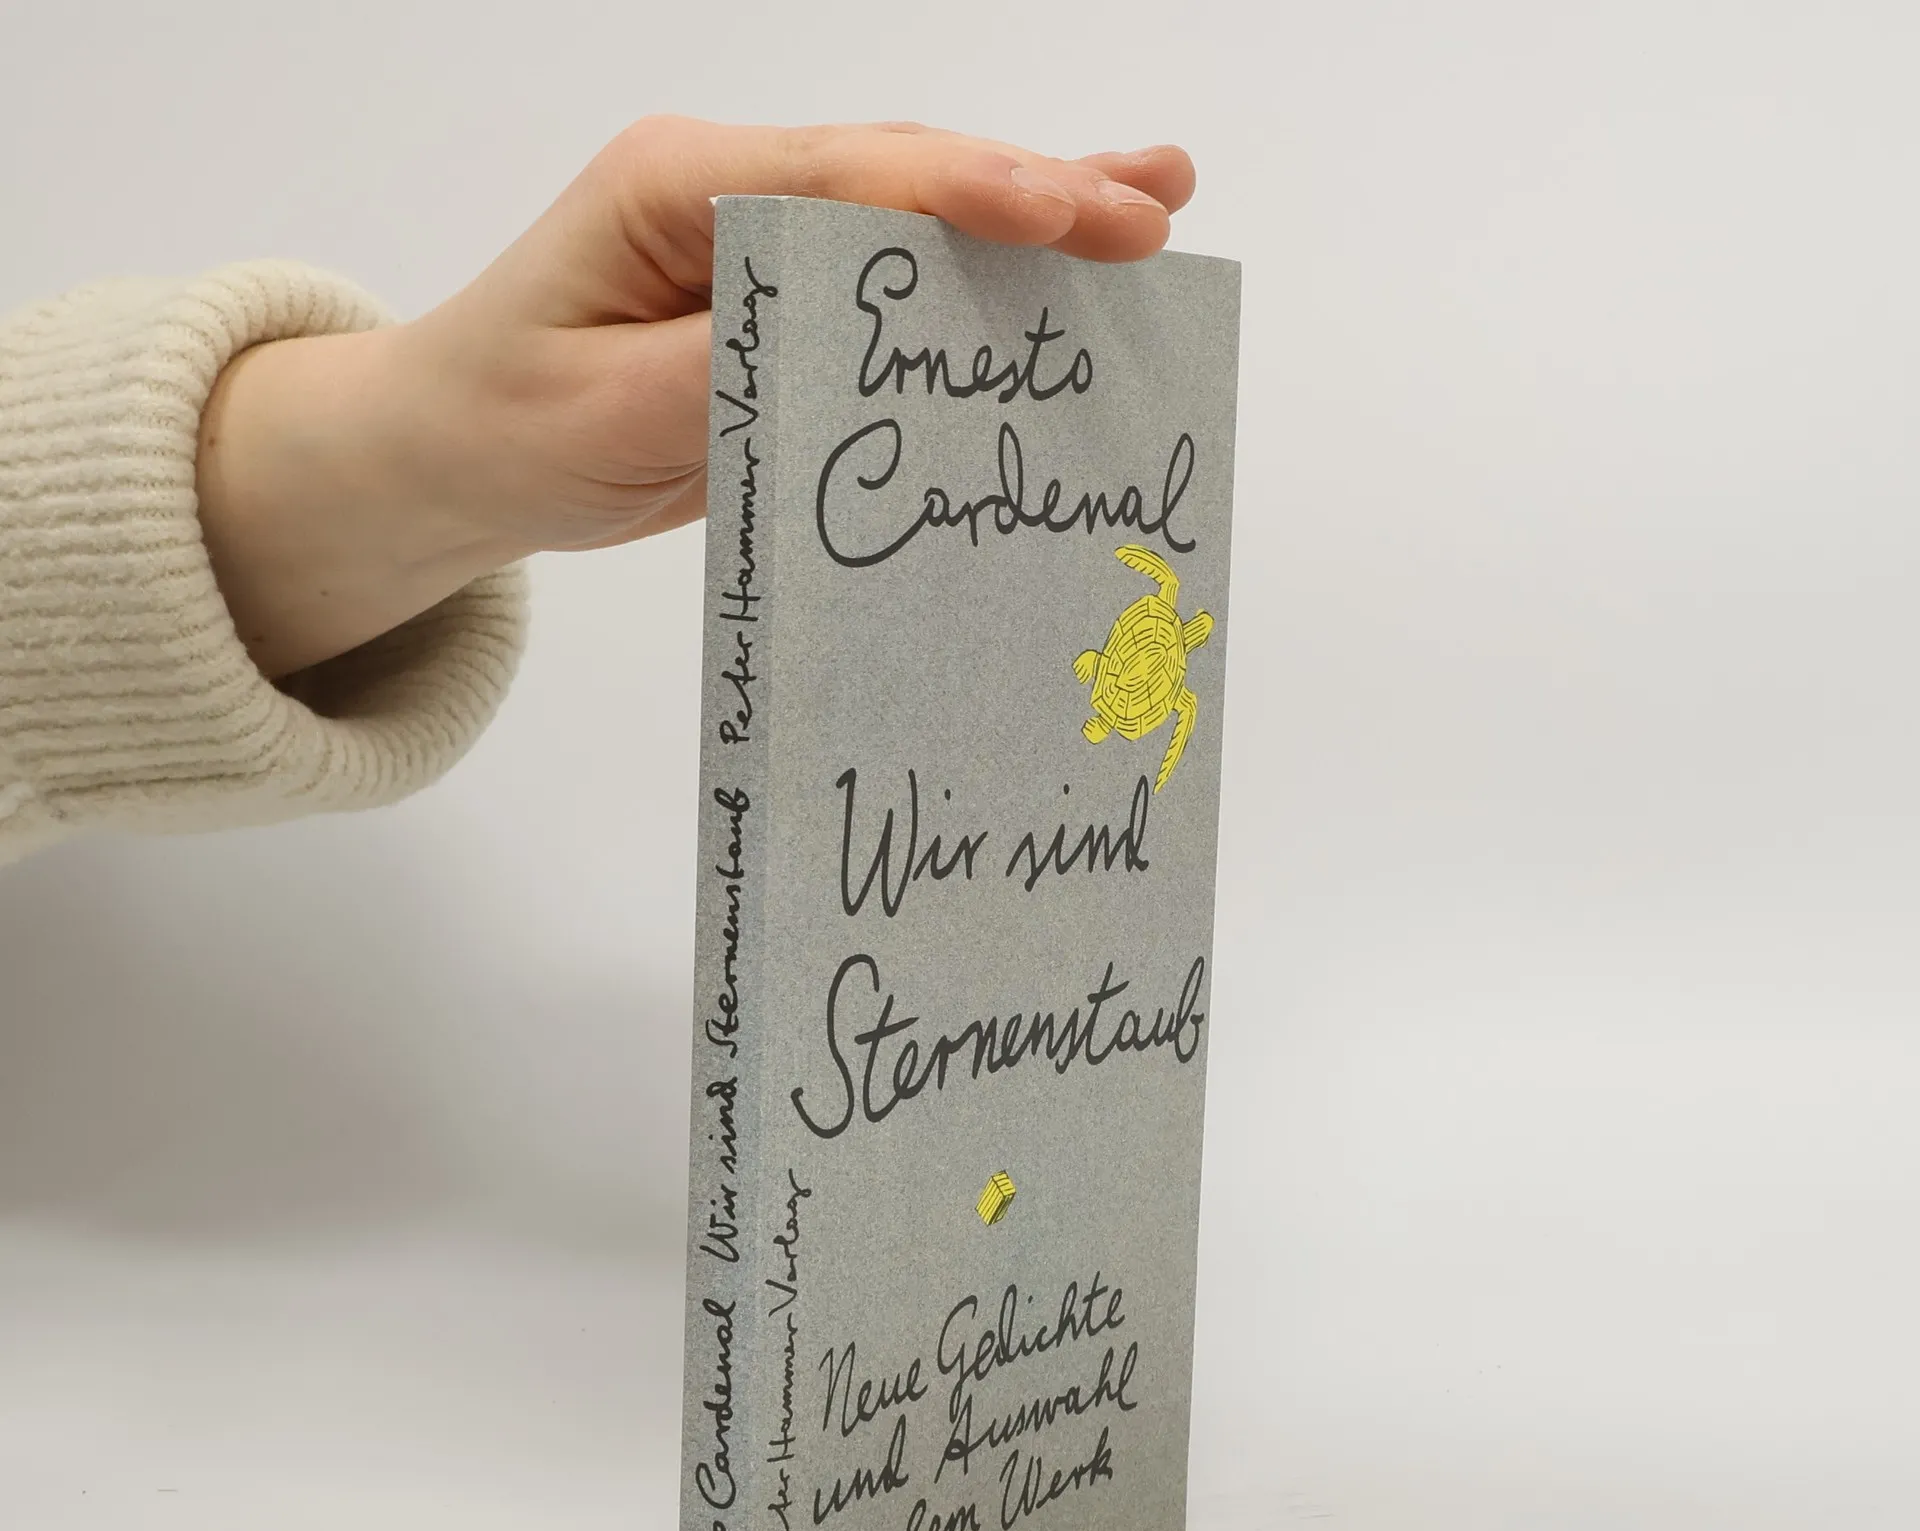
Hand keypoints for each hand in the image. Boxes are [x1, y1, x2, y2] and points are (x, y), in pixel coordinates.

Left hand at [197, 118, 1195, 678]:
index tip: (1060, 216)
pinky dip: (985, 274)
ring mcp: (765, 236)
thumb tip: (853, 354)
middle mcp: (732, 188)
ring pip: (920, 215)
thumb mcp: (607, 414)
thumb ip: (729, 375)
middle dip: (1032, 196)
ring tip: (1156, 200)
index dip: (960, 196)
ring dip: (1036, 214)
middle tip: (1150, 211)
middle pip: (905, 178)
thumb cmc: (513, 421)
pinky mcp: (787, 297)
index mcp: (677, 186)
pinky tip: (1065, 257)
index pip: (842, 178)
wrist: (458, 448)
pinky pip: (899, 279)